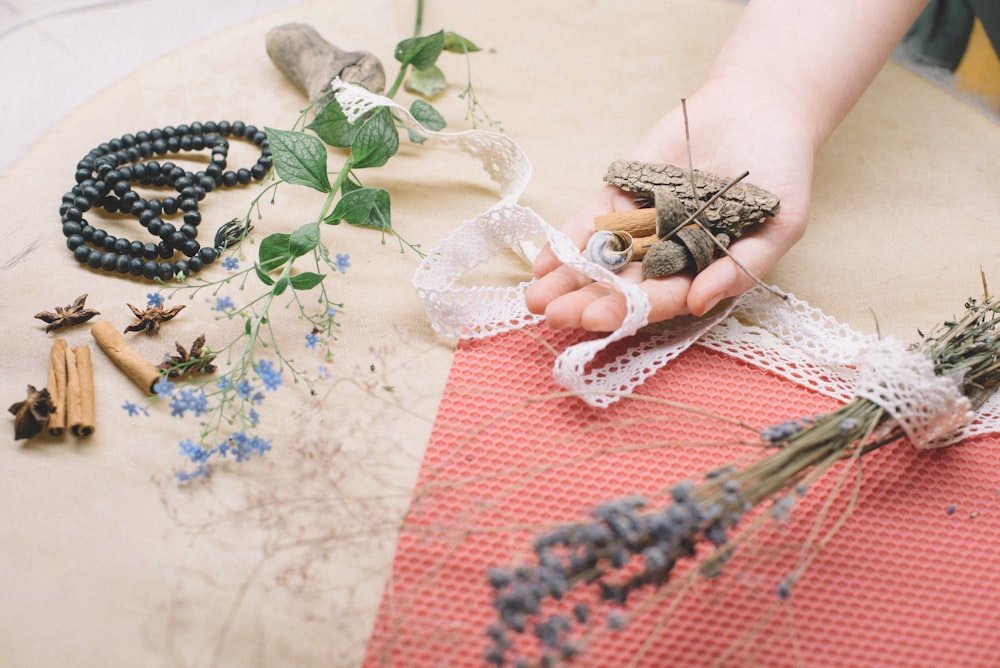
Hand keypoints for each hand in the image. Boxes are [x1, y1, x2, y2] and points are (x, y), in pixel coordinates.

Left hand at [525, 75, 816, 331]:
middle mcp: (667, 255)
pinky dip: (569, 238)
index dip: (629, 310)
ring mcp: (642, 224)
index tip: (595, 320)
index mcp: (702, 271)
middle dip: (585, 301)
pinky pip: (592, 220)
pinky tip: (543, 261)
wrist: (764, 107)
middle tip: (551, 315)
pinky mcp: (625, 192)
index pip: (661, 299)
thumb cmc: (783, 171)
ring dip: (567, 278)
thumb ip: (741, 266)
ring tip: (534, 297)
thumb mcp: (781, 223)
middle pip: (621, 285)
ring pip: (599, 258)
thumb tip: (697, 304)